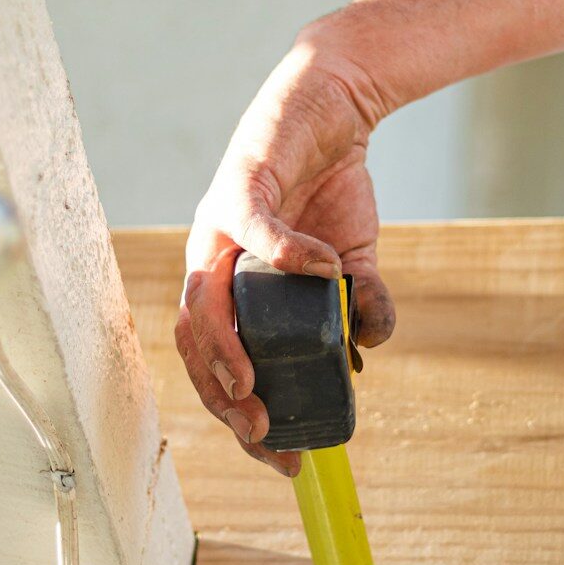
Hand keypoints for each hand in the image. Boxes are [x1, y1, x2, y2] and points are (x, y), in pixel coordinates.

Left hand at [175, 36, 397, 475]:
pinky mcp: (242, 181)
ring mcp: (220, 223)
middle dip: (220, 396)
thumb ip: (359, 304)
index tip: (280, 458)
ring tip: (253, 384)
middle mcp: (212, 259)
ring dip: (222, 346)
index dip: (240, 416)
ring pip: (201, 295)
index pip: (215, 362)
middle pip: (194, 341)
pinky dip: (283, 253)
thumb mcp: (354, 258)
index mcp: (229, 286)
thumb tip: (369, 352)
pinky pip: (250, 223)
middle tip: (259, 433)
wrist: (336, 106)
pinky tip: (321, 273)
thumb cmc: (329, 186)